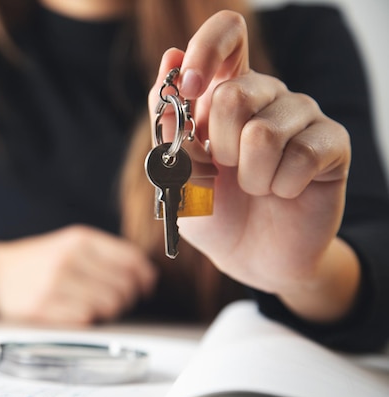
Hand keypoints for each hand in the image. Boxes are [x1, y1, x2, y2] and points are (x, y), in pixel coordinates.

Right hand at [0, 225, 155, 324]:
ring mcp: (55, 284)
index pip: (131, 259)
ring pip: (108, 305)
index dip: (144, 277)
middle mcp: (68, 259)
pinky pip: (85, 320)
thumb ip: (110, 254)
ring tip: (93, 305)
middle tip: (114, 299)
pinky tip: (75, 311)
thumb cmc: (40, 260)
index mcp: (79, 239)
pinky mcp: (43, 308)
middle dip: (126, 297)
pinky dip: (87, 319)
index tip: (144, 286)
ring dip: (107, 311)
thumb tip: (148, 276)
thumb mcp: (72, 244)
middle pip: (124, 286)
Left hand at [149, 11, 359, 321]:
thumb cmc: (212, 209)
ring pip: (265, 132)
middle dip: (217, 148)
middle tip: (226, 169)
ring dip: (250, 177)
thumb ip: (168, 120)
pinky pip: (302, 155)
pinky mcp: (330, 143)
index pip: (227, 35)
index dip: (207, 50)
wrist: (249, 257)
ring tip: (256, 188)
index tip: (191, 86)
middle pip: (235, 92)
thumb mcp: (177, 169)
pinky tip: (283, 192)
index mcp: (225, 93)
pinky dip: (281, 186)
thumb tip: (170, 57)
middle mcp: (265, 95)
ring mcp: (301, 116)